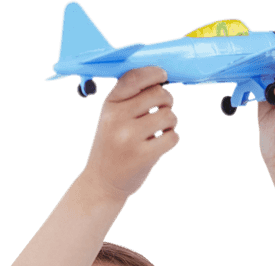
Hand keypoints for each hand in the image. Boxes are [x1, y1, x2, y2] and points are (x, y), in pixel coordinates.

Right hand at [84, 66, 178, 200]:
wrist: (101, 183)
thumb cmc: (111, 147)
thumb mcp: (110, 118)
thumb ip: (129, 99)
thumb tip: (159, 80)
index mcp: (109, 105)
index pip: (134, 78)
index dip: (153, 73)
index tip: (163, 76)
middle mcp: (118, 118)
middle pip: (158, 95)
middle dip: (167, 101)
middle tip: (165, 110)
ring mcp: (130, 138)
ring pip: (168, 116)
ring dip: (171, 122)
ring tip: (163, 130)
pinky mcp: (143, 156)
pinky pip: (172, 137)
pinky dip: (172, 139)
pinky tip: (163, 143)